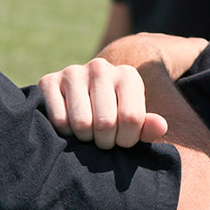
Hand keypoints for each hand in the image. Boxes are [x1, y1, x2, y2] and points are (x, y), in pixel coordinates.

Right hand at [39, 58, 169, 148]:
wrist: (84, 94)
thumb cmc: (115, 113)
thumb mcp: (135, 119)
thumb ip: (147, 126)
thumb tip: (160, 126)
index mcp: (128, 75)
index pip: (131, 118)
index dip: (126, 139)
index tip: (122, 140)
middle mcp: (101, 67)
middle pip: (105, 123)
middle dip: (105, 141)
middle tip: (103, 140)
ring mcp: (73, 71)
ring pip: (81, 123)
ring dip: (85, 139)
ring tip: (88, 134)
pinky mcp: (49, 80)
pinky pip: (59, 120)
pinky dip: (65, 133)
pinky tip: (70, 127)